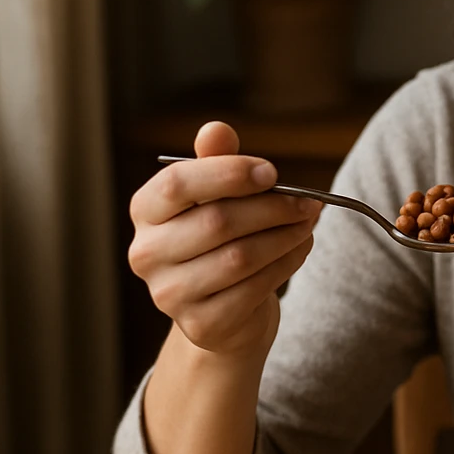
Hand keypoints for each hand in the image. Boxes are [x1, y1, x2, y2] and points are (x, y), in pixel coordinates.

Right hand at [128, 121, 320, 354]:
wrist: (225, 310)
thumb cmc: (220, 238)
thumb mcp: (216, 196)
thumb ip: (216, 162)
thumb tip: (216, 129)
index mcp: (145, 211)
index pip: (178, 183)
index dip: (229, 174)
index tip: (272, 172)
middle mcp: (146, 253)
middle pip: (217, 221)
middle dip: (272, 208)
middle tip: (309, 202)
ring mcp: (169, 294)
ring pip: (240, 257)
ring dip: (286, 236)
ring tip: (308, 223)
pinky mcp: (202, 324)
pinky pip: (254, 288)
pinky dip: (286, 264)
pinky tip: (299, 249)